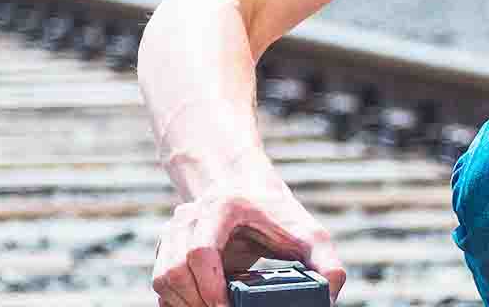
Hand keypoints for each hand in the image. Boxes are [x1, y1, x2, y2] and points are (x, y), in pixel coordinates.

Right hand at [152, 176, 345, 306]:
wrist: (249, 194)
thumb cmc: (280, 216)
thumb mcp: (310, 235)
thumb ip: (326, 264)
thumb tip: (328, 298)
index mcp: (221, 208)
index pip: (199, 251)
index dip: (211, 287)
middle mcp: (190, 216)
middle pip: (175, 271)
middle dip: (199, 303)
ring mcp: (174, 231)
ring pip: (163, 279)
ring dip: (186, 304)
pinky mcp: (167, 248)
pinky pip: (160, 283)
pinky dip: (176, 302)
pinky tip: (201, 306)